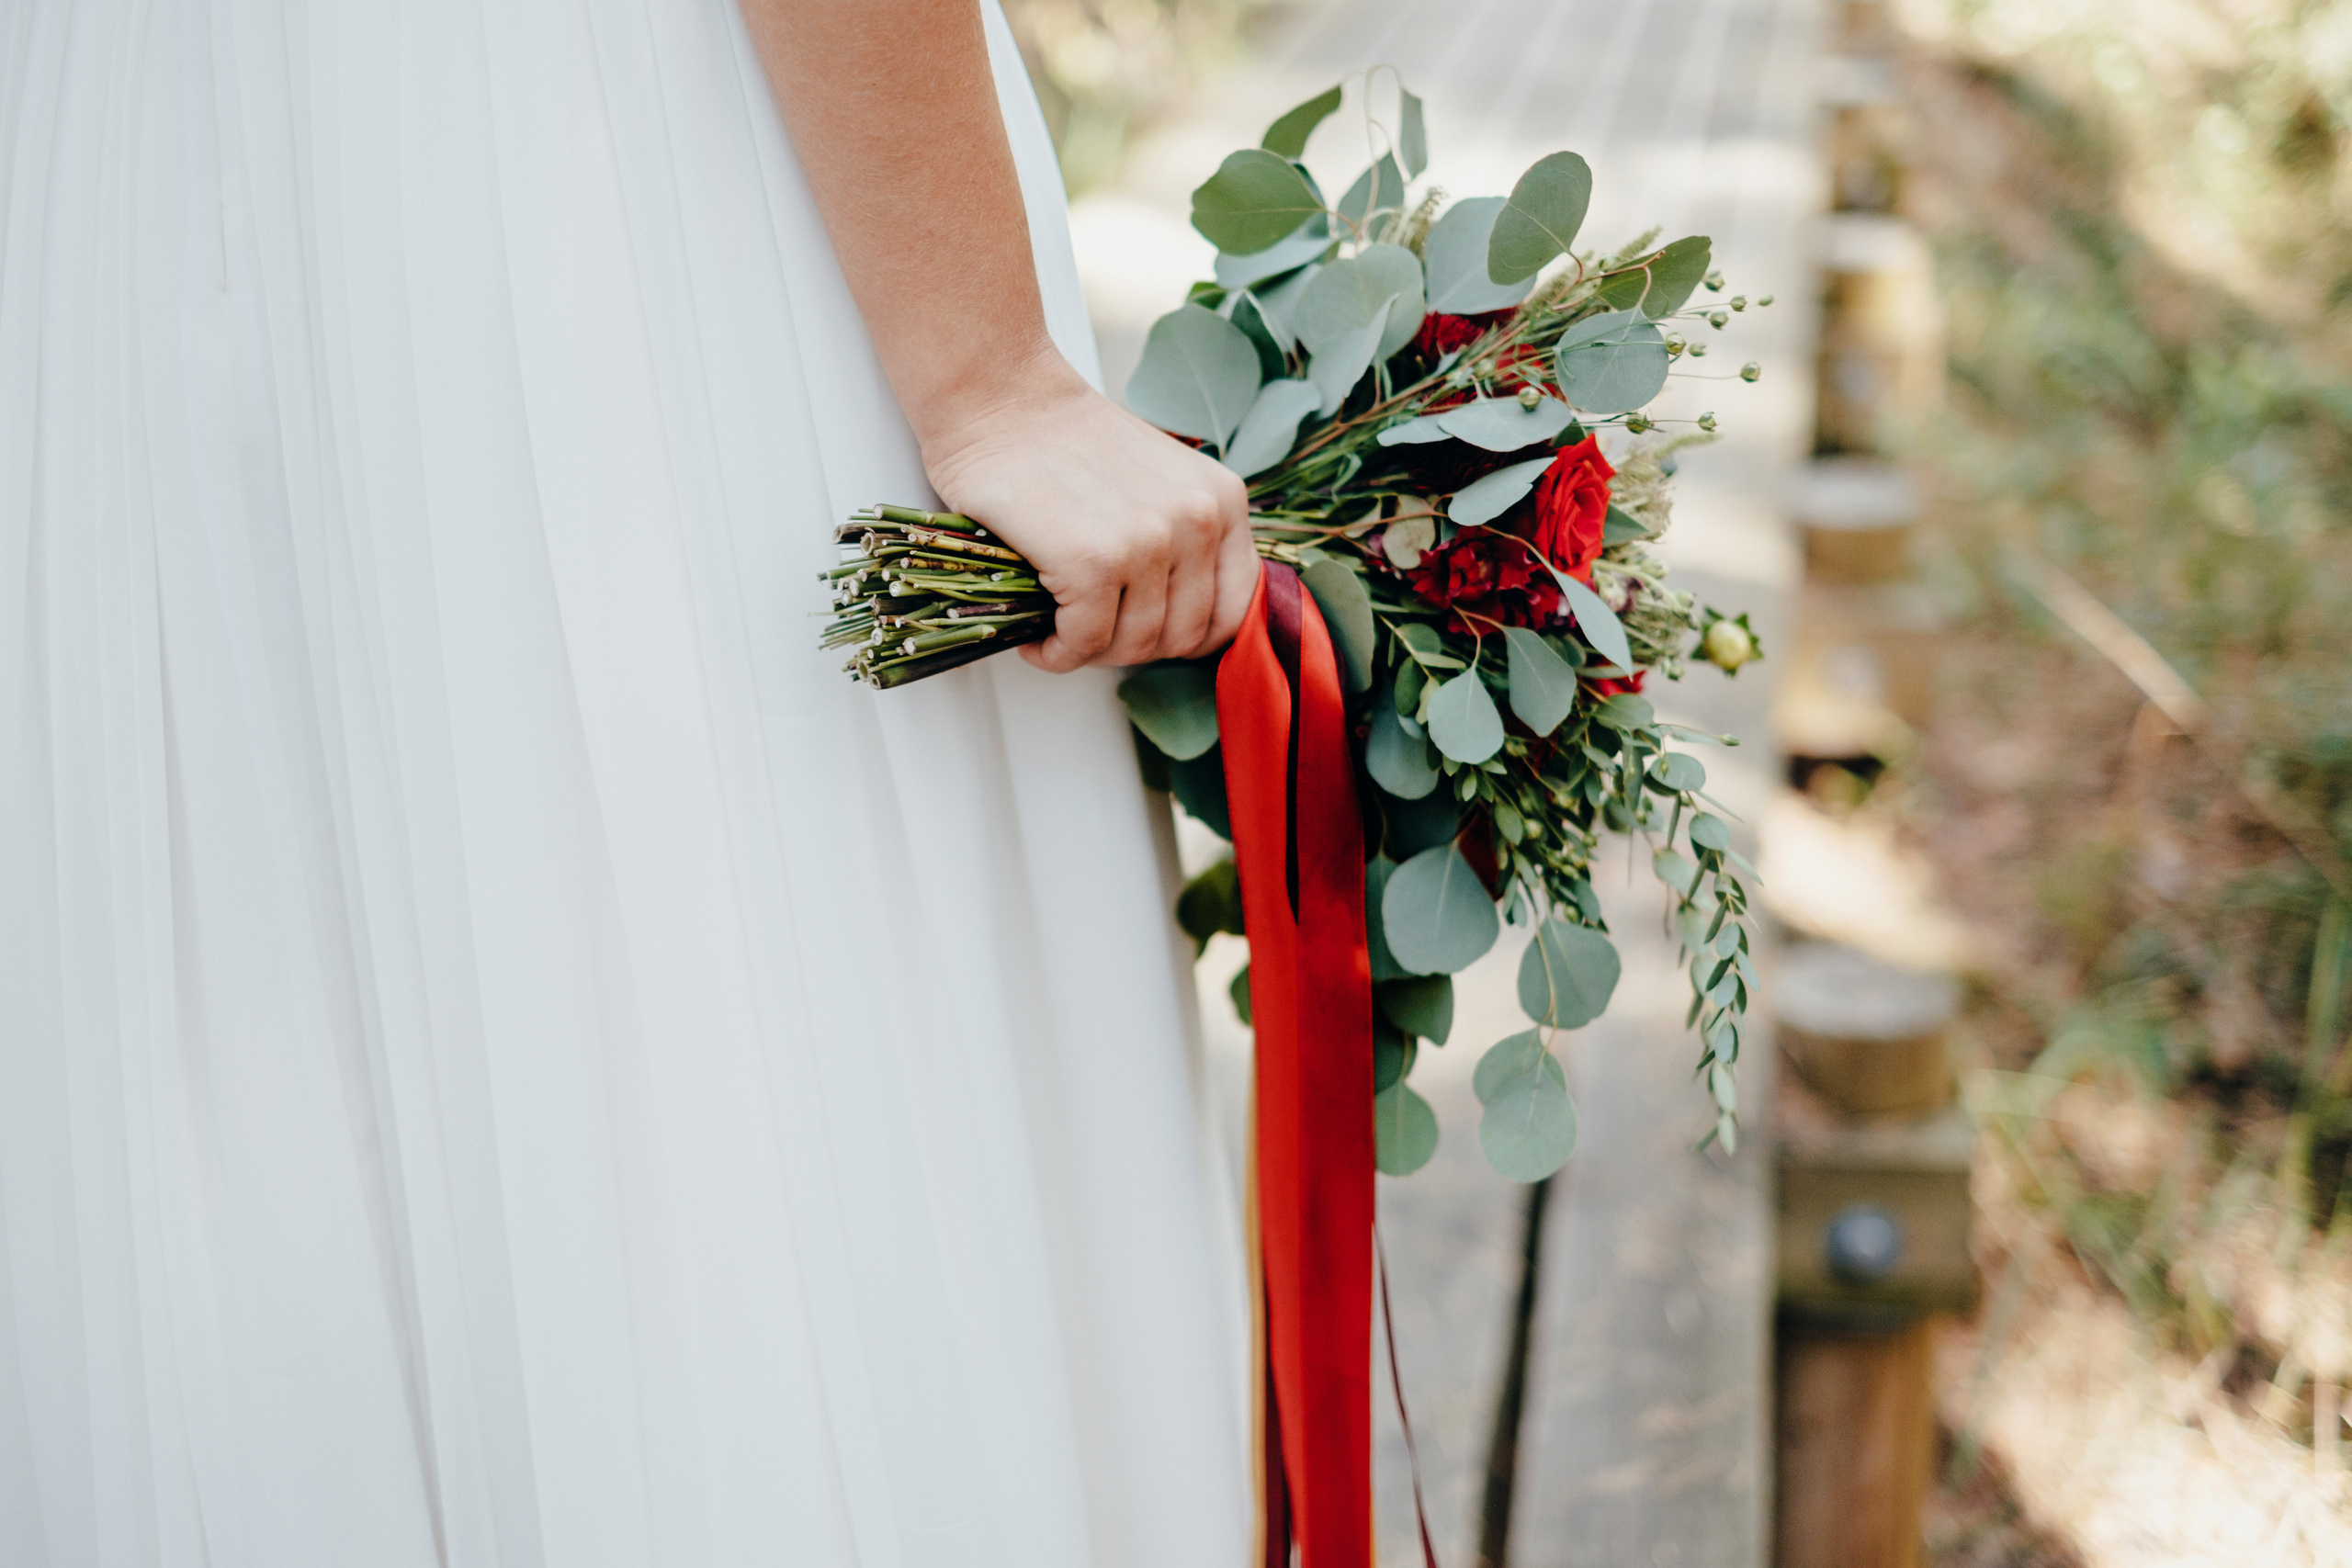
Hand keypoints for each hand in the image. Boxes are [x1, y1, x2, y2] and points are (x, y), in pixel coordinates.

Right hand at [918, 350, 1257, 672]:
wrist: (999, 398)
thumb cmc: (1062, 441)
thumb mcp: (1158, 482)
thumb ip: (1184, 539)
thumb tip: (1182, 620)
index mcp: (1223, 500)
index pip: (1233, 608)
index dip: (1188, 636)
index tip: (1148, 633)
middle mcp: (1197, 521)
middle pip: (1183, 637)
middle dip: (1131, 646)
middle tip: (1091, 632)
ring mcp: (1148, 543)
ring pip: (1134, 646)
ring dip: (1090, 652)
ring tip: (1060, 632)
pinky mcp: (1094, 563)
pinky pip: (1084, 643)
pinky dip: (1055, 654)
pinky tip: (1038, 639)